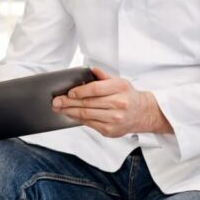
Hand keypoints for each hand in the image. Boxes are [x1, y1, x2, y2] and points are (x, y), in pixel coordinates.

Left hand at [51, 67, 171, 137]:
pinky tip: (70, 115)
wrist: (143, 113)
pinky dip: (78, 119)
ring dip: (69, 111)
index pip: (95, 89)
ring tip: (59, 108)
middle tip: (56, 101)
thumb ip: (103, 76)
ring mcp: (115, 119)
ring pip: (86, 115)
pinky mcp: (111, 130)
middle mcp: (119, 104)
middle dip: (68, 102)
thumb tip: (90, 69)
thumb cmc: (127, 96)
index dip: (80, 91)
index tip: (69, 92)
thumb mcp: (119, 82)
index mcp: (120, 88)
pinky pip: (90, 124)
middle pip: (88, 103)